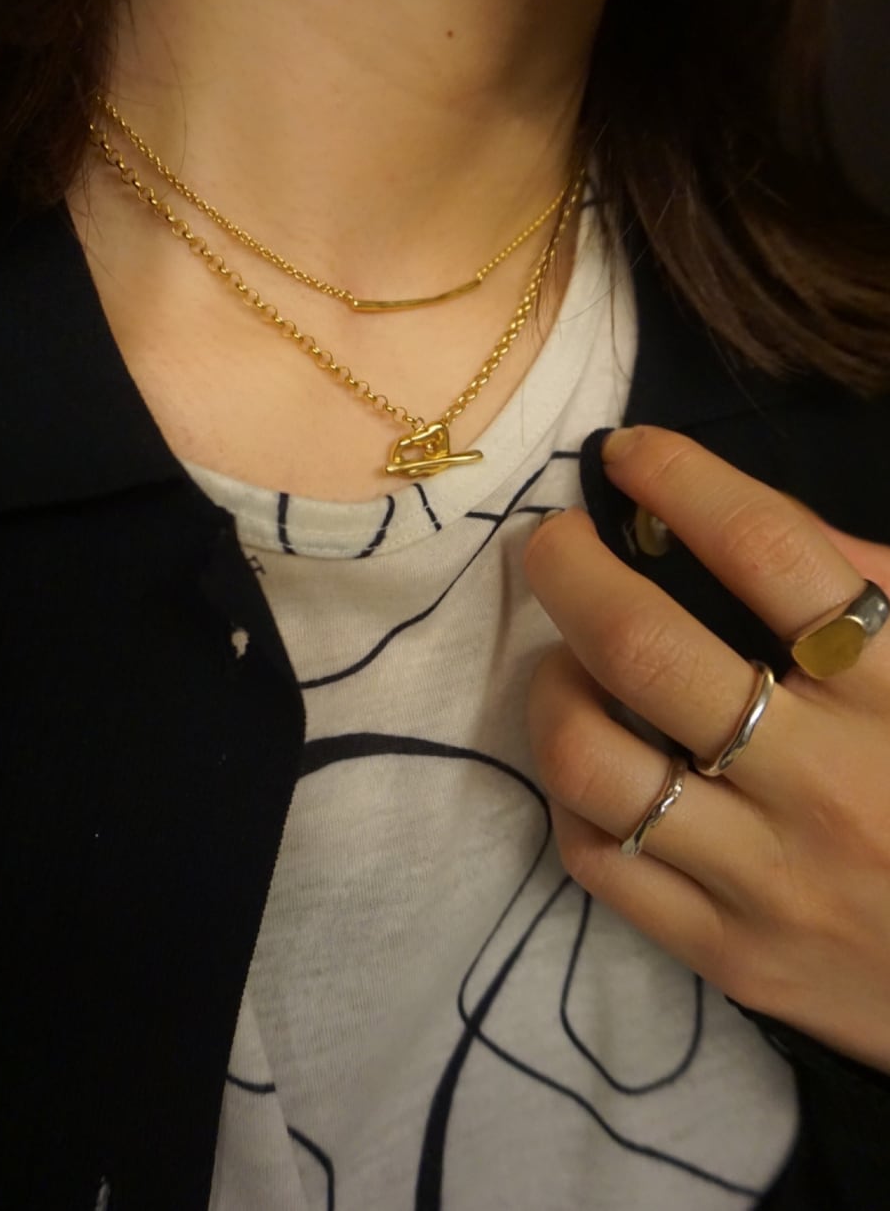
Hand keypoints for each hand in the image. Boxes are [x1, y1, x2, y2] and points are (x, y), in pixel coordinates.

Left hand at [523, 425, 889, 1072]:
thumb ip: (874, 583)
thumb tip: (730, 511)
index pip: (769, 553)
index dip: (683, 480)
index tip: (630, 453)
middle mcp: (827, 783)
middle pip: (648, 649)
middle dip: (571, 570)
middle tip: (551, 541)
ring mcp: (770, 880)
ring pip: (596, 762)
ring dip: (554, 687)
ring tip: (566, 661)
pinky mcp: (731, 956)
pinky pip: (599, 860)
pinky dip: (570, 794)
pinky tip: (593, 760)